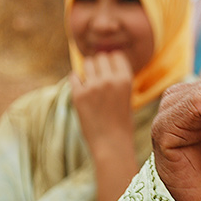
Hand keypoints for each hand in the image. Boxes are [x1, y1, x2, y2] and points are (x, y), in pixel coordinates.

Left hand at [70, 51, 137, 200]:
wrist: (111, 145)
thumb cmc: (121, 122)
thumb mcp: (127, 96)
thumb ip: (116, 78)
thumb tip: (101, 59)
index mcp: (126, 79)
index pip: (116, 55)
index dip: (112, 61)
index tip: (109, 71)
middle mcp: (110, 80)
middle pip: (100, 56)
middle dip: (98, 64)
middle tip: (98, 79)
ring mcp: (93, 87)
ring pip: (86, 63)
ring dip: (87, 70)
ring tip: (91, 84)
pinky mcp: (78, 95)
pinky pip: (74, 76)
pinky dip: (77, 81)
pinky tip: (82, 91)